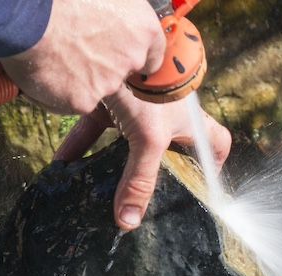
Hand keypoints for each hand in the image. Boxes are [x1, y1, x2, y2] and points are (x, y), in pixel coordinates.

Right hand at [0, 0, 165, 113]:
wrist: (28, 16)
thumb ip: (118, 9)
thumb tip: (110, 14)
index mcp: (143, 27)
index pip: (153, 54)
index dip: (134, 53)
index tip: (120, 51)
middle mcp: (132, 58)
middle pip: (122, 72)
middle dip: (103, 65)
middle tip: (77, 48)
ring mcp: (109, 82)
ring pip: (97, 86)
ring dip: (79, 77)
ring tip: (55, 55)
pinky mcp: (85, 101)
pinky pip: (73, 100)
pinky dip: (60, 91)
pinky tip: (45, 71)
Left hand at [54, 87, 231, 230]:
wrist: (119, 46)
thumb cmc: (151, 90)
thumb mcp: (149, 140)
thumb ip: (139, 181)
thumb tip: (128, 222)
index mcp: (193, 126)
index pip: (217, 146)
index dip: (213, 167)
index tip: (201, 187)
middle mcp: (170, 117)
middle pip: (169, 150)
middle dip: (153, 173)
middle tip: (140, 196)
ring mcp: (142, 108)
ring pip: (128, 142)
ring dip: (110, 162)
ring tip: (95, 187)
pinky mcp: (115, 99)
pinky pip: (98, 128)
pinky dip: (82, 144)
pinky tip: (64, 163)